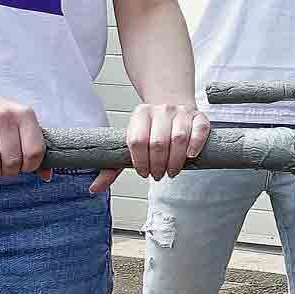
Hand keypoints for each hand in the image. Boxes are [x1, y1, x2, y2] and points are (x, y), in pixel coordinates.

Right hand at [0, 86, 46, 181]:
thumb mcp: (17, 123)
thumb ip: (33, 146)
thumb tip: (46, 176)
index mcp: (24, 114)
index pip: (35, 152)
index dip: (31, 165)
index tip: (24, 165)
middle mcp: (5, 116)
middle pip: (14, 162)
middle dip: (10, 171)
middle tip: (4, 166)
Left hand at [91, 102, 210, 194]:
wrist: (172, 105)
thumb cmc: (150, 130)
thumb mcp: (130, 143)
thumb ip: (112, 167)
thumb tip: (95, 188)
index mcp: (140, 114)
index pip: (137, 140)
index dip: (140, 161)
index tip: (144, 172)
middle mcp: (161, 110)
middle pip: (158, 142)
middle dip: (158, 165)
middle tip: (159, 175)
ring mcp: (181, 112)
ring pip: (179, 138)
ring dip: (175, 161)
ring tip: (172, 171)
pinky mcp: (198, 117)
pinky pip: (199, 131)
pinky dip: (195, 145)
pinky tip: (190, 156)